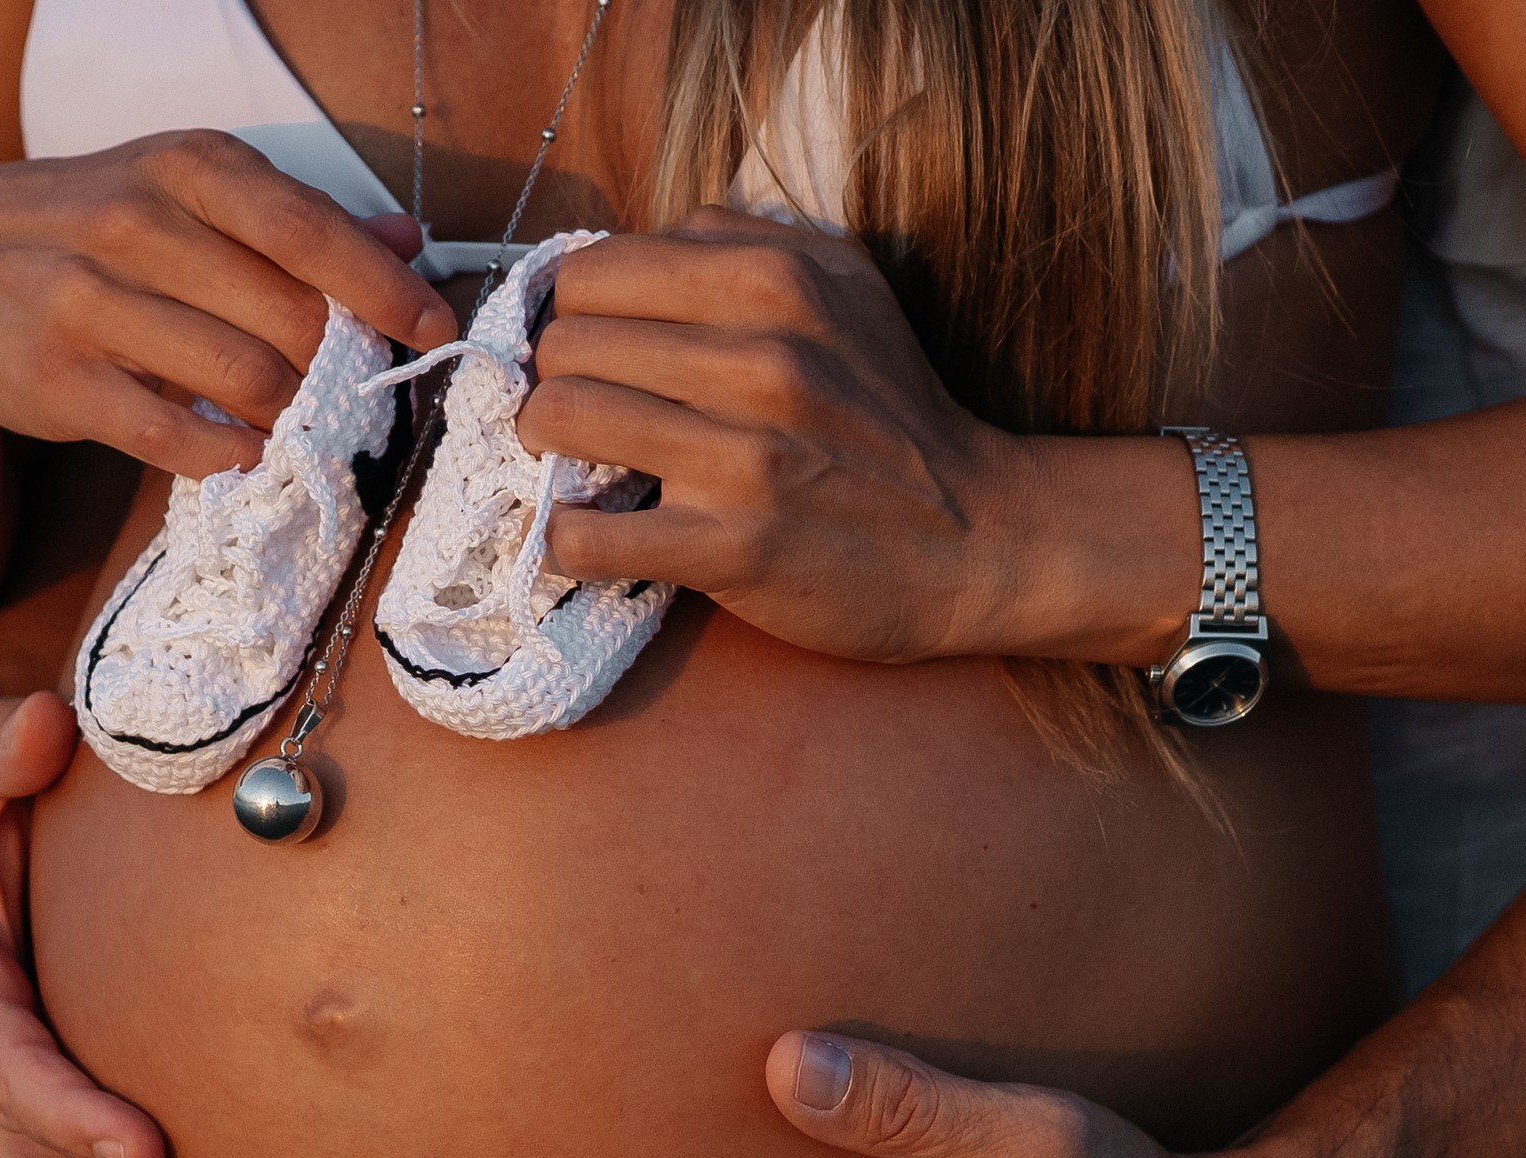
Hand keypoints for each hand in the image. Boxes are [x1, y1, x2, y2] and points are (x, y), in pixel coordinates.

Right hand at [0, 130, 453, 477]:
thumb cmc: (94, 228)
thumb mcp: (188, 194)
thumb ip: (298, 221)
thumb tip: (409, 239)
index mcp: (187, 169)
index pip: (308, 230)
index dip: (382, 288)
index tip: (433, 329)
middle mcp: (137, 224)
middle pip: (288, 317)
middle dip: (338, 367)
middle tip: (356, 394)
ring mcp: (89, 303)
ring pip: (242, 378)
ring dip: (291, 416)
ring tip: (302, 425)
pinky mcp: (57, 380)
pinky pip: (171, 435)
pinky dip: (226, 454)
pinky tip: (244, 453)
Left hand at [520, 206, 1026, 665]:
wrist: (979, 538)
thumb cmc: (894, 411)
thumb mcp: (846, 287)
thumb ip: (741, 243)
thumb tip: (633, 244)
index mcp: (774, 282)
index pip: (593, 273)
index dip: (573, 313)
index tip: (587, 349)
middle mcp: (759, 359)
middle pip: (564, 344)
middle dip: (555, 379)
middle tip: (578, 412)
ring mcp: (743, 457)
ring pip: (558, 420)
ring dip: (546, 450)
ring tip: (576, 462)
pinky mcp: (730, 548)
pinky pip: (585, 534)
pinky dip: (567, 537)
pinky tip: (593, 531)